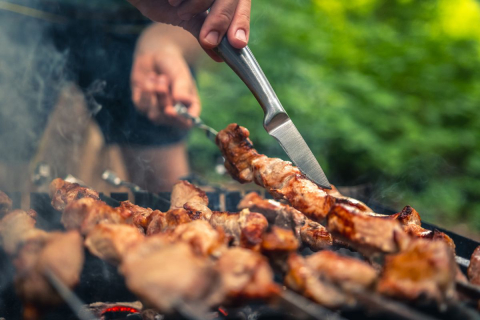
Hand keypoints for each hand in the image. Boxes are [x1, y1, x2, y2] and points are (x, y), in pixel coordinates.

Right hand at [127, 0, 250, 60]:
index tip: (237, 43)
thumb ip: (203, 32)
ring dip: (195, 8)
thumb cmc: (160, 0)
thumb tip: (220, 56)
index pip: (241, 4)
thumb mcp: (185, 18)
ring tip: (181, 11)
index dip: (242, 22)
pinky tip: (172, 1)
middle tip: (209, 41)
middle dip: (221, 21)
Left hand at [131, 48, 199, 127]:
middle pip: (168, 118)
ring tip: (158, 76)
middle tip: (163, 78)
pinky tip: (150, 78)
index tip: (169, 110)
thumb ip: (182, 87)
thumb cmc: (173, 66)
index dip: (179, 120)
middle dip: (163, 99)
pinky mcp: (143, 107)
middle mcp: (174, 113)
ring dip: (155, 93)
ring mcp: (158, 112)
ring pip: (154, 115)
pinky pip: (141, 106)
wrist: (155, 55)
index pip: (187, 123)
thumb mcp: (180, 74)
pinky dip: (145, 90)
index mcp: (189, 108)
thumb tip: (182, 100)